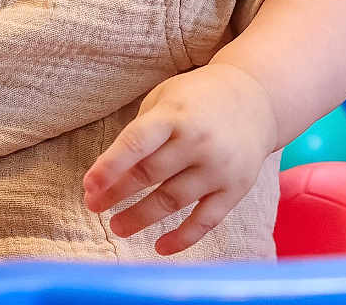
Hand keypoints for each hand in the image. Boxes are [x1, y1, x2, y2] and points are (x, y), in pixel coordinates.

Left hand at [82, 63, 276, 254]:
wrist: (257, 99)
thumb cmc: (198, 99)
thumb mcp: (165, 98)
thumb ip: (141, 131)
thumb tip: (111, 172)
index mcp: (175, 114)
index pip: (136, 143)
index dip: (109, 167)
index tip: (88, 187)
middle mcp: (198, 142)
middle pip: (150, 174)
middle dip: (117, 193)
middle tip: (94, 207)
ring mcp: (219, 168)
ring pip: (173, 200)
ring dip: (141, 217)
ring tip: (117, 226)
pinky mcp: (236, 189)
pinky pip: (206, 220)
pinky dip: (183, 237)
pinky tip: (160, 247)